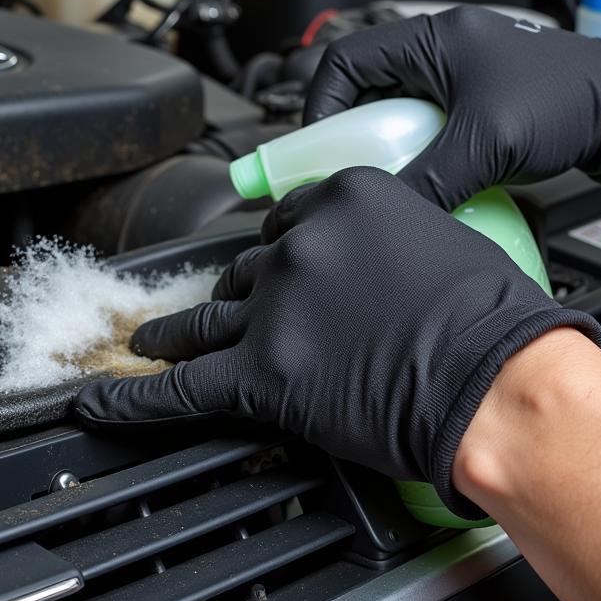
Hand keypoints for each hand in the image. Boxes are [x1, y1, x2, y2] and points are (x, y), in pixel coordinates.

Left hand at [76, 167, 600, 518]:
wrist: (500, 379)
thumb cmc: (495, 321)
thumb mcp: (444, 244)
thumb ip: (389, 244)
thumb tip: (375, 269)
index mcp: (342, 198)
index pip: (288, 221)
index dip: (282, 254)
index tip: (279, 271)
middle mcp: (298, 244)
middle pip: (246, 271)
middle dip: (237, 297)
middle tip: (227, 315)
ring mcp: (273, 308)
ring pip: (207, 320)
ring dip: (174, 334)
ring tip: (152, 342)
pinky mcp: (262, 372)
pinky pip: (182, 387)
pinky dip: (135, 398)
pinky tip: (101, 402)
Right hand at [304, 6, 600, 210]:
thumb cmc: (569, 103)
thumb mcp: (485, 146)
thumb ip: (430, 181)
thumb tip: (390, 211)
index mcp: (434, 41)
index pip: (347, 61)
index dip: (323, 104)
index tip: (319, 143)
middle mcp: (443, 52)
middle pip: (369, 89)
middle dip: (355, 132)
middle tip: (352, 168)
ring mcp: (461, 76)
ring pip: (398, 110)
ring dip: (390, 146)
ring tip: (393, 178)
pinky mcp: (478, 103)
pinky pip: (428, 126)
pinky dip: (419, 153)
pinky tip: (429, 181)